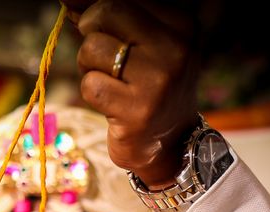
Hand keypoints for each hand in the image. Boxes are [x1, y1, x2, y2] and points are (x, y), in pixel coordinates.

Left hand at [63, 1, 199, 187]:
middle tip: (103, 59)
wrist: (171, 142)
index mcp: (180, 24)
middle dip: (92, 34)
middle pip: (106, 12)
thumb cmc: (148, 86)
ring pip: (92, 49)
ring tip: (111, 82)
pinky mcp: (138, 110)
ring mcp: (158, 80)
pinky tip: (111, 103)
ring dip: (89, 67)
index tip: (96, 30)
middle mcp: (175, 48)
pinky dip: (91, 93)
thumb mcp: (142, 44)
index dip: (97, 12)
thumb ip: (111, 17)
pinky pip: (90, 85)